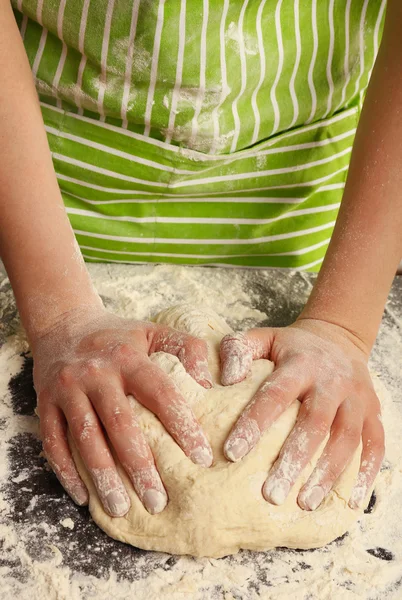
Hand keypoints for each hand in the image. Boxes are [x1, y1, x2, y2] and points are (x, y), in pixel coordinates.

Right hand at [33, 305, 212, 516]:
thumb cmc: (117, 336)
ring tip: (122, 508)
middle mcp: (97, 373)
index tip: (202, 458)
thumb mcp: (154, 331)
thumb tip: (209, 383)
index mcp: (128, 358)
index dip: (182, 425)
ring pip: (85, 438)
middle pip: (121, 423)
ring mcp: (68, 389)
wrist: (63, 323)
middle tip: (159, 500)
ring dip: (103, 476)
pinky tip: (83, 497)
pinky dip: (66, 472)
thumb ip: (187, 348)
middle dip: (140, 465)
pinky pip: (53, 442)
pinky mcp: (45, 403)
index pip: (160, 393)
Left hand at [220, 318, 384, 510]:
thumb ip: (238, 350)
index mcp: (300, 363)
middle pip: (314, 422)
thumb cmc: (291, 348)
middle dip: (293, 460)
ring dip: (327, 473)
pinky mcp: (373, 412)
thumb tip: (226, 380)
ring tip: (304, 504)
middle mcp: (332, 380)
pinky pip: (376, 445)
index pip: (275, 394)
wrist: (338, 338)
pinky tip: (350, 501)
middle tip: (271, 495)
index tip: (232, 453)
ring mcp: (356, 397)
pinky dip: (366, 474)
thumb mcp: (263, 338)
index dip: (255, 422)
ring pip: (346, 438)